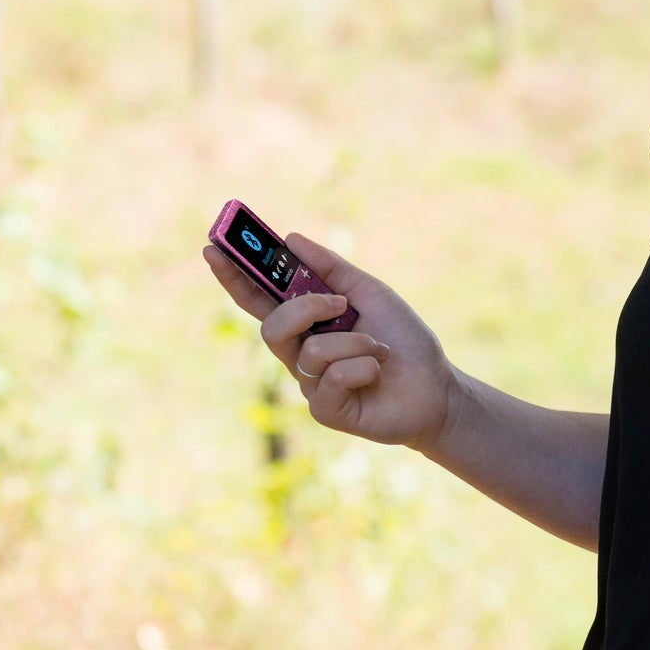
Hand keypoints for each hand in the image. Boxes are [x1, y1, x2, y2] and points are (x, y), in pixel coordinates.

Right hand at [203, 231, 458, 450]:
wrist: (436, 385)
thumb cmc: (403, 339)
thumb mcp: (370, 292)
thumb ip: (330, 268)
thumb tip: (290, 238)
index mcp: (306, 323)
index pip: (258, 299)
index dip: (233, 277)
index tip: (213, 248)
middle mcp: (300, 354)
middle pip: (272, 328)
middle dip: (305, 309)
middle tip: (339, 304)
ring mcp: (311, 385)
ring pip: (310, 351)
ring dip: (356, 342)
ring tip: (379, 349)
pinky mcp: (326, 411)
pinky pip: (331, 378)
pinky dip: (363, 367)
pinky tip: (378, 373)